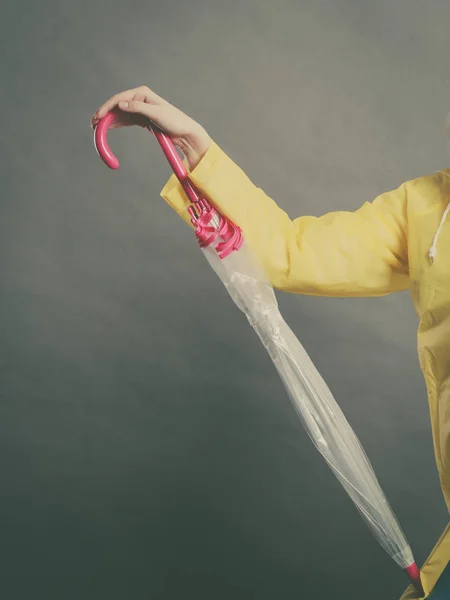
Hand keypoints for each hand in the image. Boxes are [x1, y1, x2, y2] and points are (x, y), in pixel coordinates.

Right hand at [91, 85, 211, 169]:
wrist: (185, 132)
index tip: (98, 118)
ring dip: (109, 119)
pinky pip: (125, 119)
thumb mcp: (156, 114)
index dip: (106, 108)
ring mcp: (140, 108)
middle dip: (104, 114)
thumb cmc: (174, 121)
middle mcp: (140, 98)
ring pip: (119, 113)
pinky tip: (109, 127)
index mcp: (142, 93)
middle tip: (93, 124)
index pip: (119, 99)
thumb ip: (138, 108)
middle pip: (117, 105)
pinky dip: (117, 123)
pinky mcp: (142, 118)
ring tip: (98, 127)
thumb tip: (121, 105)